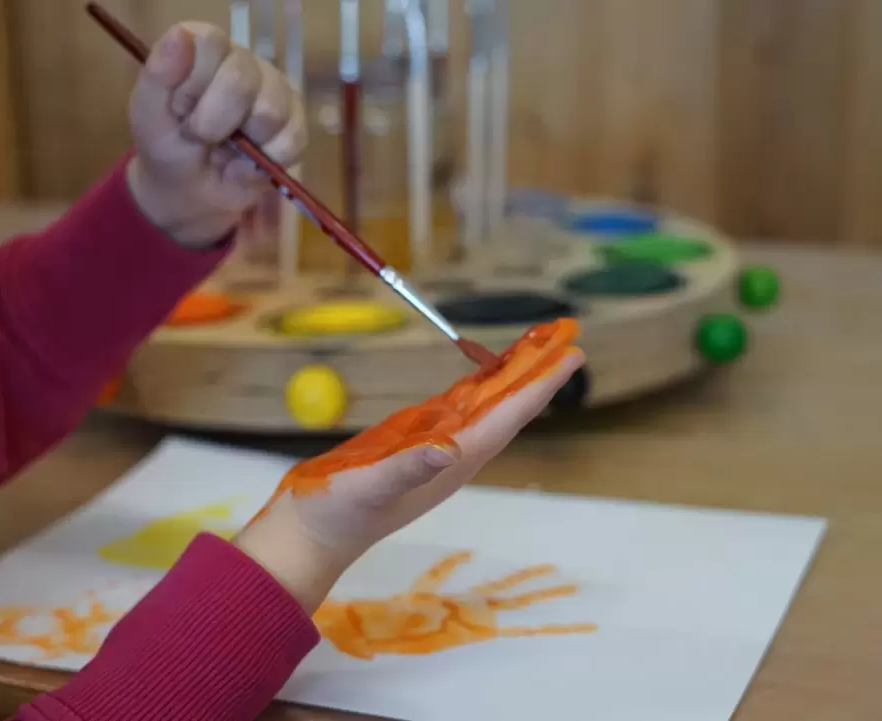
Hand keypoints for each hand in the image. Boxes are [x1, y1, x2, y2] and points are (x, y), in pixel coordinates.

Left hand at [126, 23, 304, 246]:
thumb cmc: (168, 149)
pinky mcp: (296, 125)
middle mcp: (244, 62)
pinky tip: (251, 162)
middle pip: (241, 79)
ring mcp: (275, 92)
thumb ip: (158, 75)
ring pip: (270, 111)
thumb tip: (180, 34)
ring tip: (230, 148)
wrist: (192, 195)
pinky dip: (267, 160)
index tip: (180, 108)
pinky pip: (291, 140)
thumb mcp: (148, 115)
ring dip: (243, 143)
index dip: (194, 84)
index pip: (211, 43)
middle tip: (202, 136)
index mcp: (205, 48)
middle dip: (214, 121)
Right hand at [235, 322, 584, 612]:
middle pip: (507, 408)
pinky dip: (480, 387)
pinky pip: (460, 410)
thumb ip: (408, 467)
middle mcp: (454, 454)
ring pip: (487, 407)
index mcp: (452, 462)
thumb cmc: (336, 512)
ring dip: (514, 377)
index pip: (506, 417)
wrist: (311, 535)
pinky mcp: (416, 444)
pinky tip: (486, 373)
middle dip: (537, 374)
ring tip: (538, 346)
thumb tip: (449, 449)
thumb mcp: (368, 486)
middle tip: (566, 338)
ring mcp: (438, 449)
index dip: (539, 385)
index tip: (571, 357)